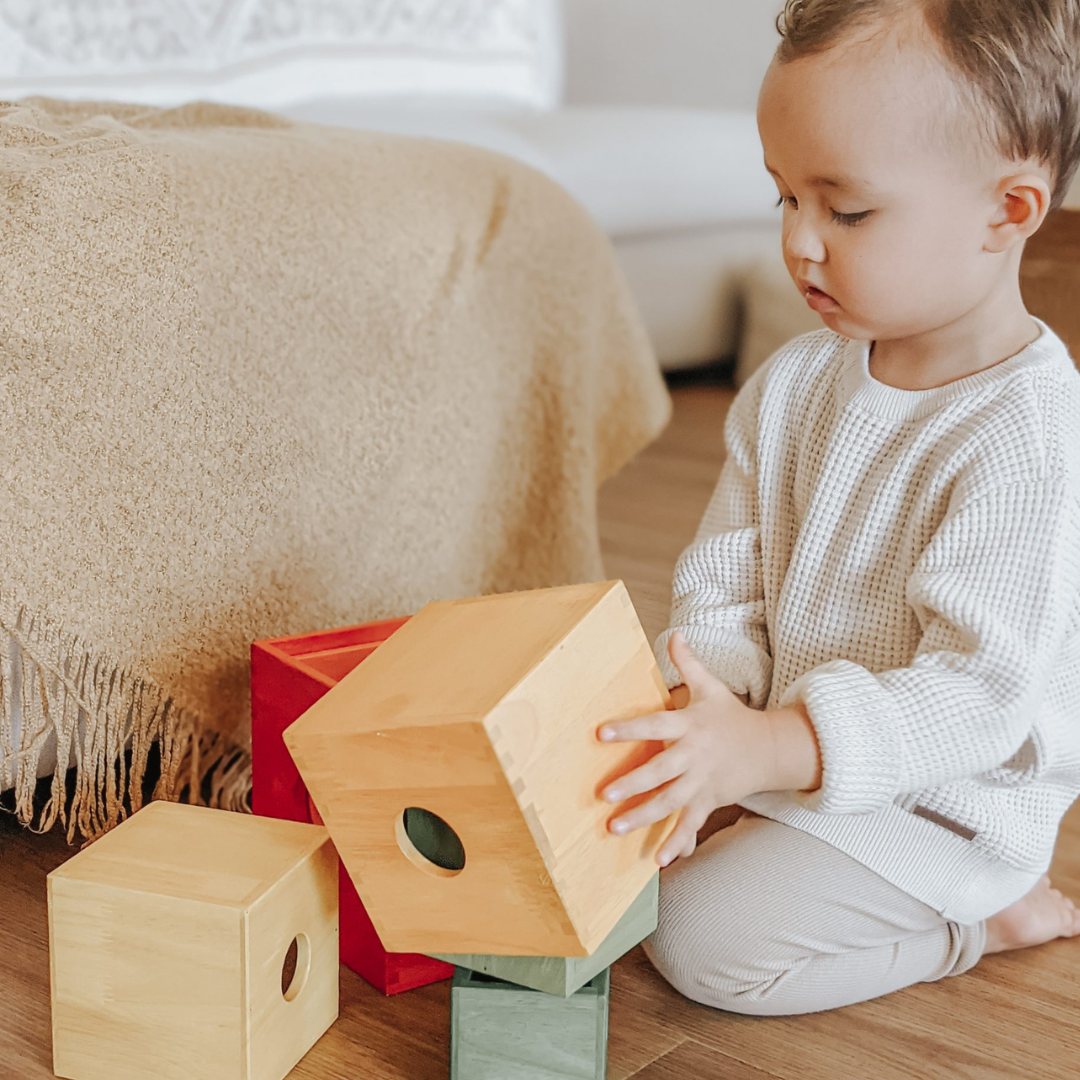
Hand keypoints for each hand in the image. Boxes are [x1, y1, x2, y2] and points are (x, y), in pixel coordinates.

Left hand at [597, 631, 767, 866]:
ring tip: (614, 828)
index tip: (600, 733)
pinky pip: (691, 824)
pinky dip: (676, 842)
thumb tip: (675, 633)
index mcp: (690, 725)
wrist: (770, 748)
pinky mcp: (709, 801)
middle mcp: (694, 755)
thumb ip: (688, 664)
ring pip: (670, 802)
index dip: (629, 729)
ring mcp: (702, 781)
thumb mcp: (711, 687)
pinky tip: (658, 860)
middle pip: (661, 771)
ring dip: (643, 816)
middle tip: (603, 795)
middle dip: (633, 783)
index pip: (656, 725)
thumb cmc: (730, 716)